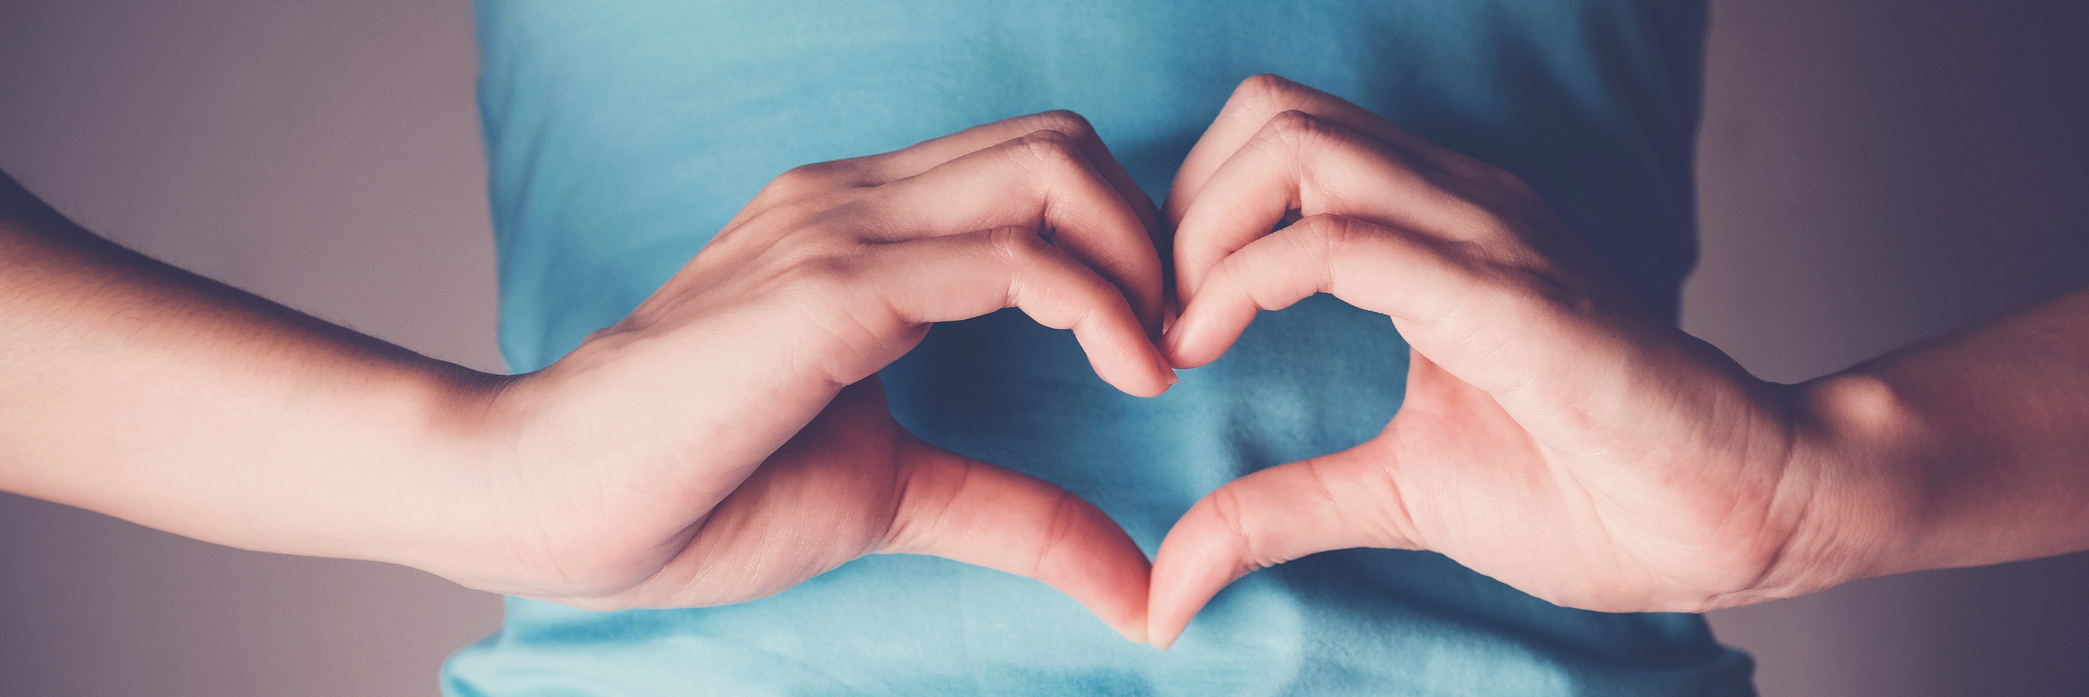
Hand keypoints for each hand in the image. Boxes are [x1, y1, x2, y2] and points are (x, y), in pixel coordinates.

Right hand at [454, 112, 1172, 639]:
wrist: (542, 499)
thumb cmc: (694, 490)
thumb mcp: (891, 493)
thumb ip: (1013, 513)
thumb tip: (1133, 589)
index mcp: (862, 229)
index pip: (1035, 169)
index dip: (1123, 240)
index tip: (1160, 343)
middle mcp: (856, 200)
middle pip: (1063, 145)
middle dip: (1152, 234)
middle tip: (1178, 340)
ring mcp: (841, 230)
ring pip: (1052, 173)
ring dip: (1143, 260)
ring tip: (1161, 359)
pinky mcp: (832, 287)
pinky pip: (1013, 258)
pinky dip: (1100, 305)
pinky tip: (1132, 373)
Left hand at [1146, 76, 1840, 646]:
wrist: (1733, 516)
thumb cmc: (1588, 490)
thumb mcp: (1393, 492)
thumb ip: (1277, 510)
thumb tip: (1168, 587)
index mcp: (1434, 225)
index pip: (1279, 139)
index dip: (1192, 213)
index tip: (1164, 324)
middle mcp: (1455, 203)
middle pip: (1272, 111)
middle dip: (1181, 203)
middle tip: (1161, 314)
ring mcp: (1484, 235)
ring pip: (1299, 148)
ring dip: (1203, 230)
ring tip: (1183, 331)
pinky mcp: (1505, 295)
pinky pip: (1346, 242)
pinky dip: (1246, 281)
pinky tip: (1210, 347)